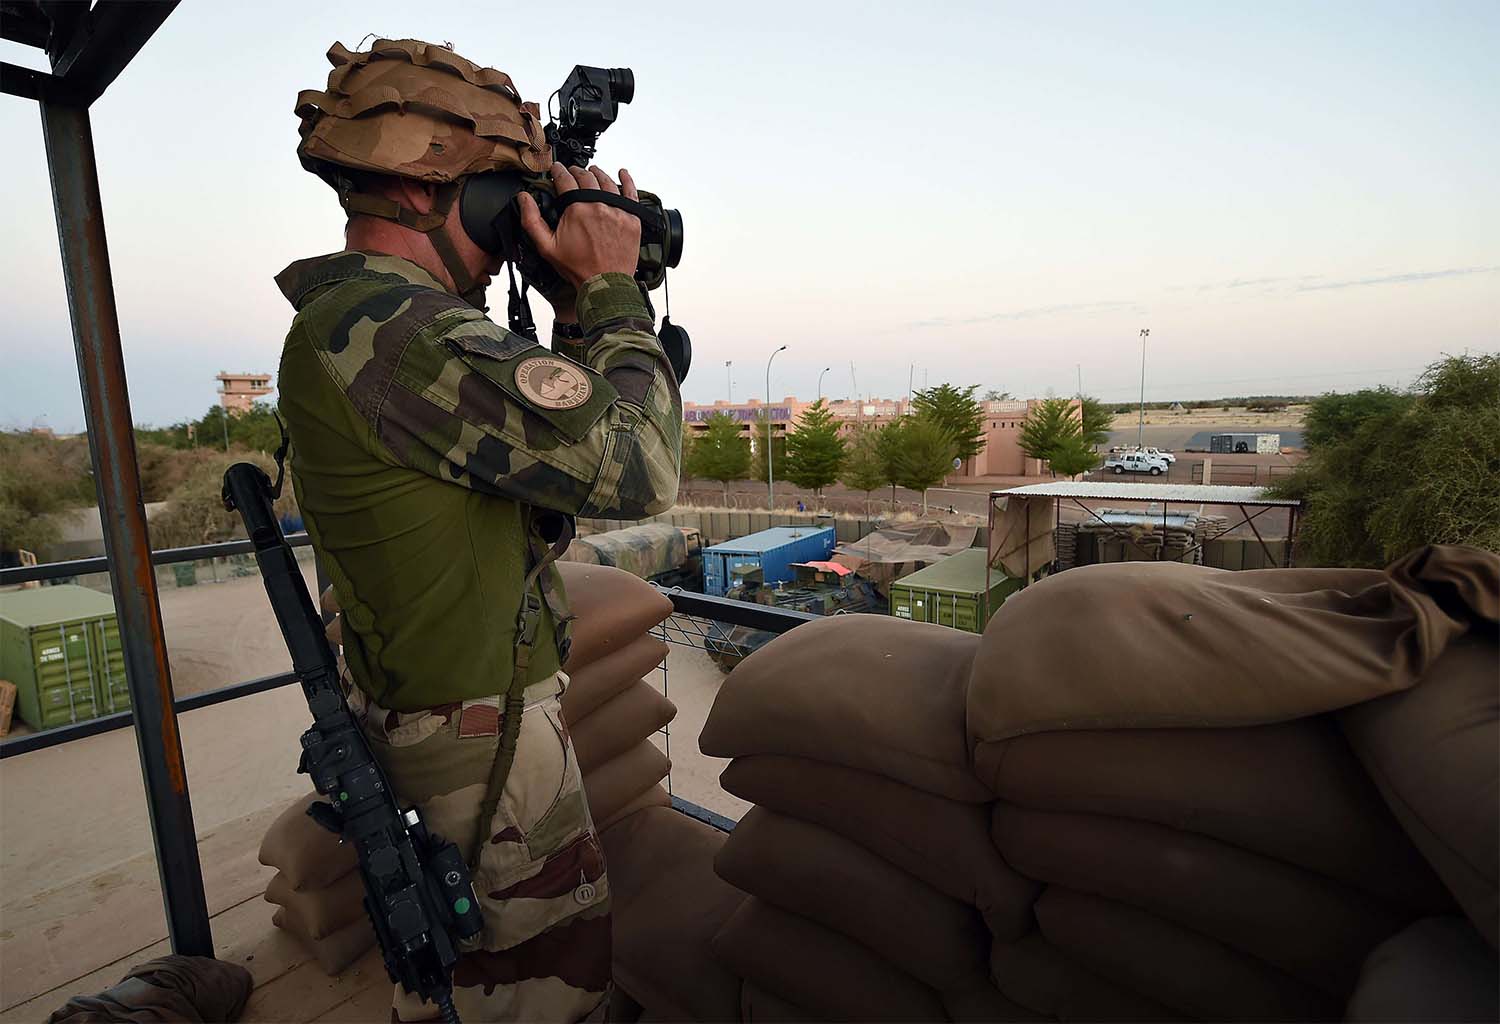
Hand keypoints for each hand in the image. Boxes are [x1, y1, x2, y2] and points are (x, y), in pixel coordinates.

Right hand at [517, 163, 640, 287]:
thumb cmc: (579, 268)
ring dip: (597, 174)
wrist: (606, 284)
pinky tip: (622, 173)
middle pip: (586, 177)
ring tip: (591, 172)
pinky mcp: (632, 218)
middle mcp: (599, 205)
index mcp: (577, 209)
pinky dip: (626, 180)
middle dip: (576, 171)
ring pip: (607, 181)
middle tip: (571, 172)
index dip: (558, 171)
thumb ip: (532, 220)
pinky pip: (631, 192)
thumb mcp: (547, 247)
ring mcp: (618, 210)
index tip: (555, 169)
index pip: (565, 179)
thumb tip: (524, 197)